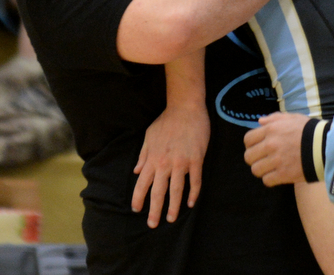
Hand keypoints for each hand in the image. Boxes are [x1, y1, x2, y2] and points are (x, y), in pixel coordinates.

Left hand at [132, 100, 209, 227]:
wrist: (186, 108)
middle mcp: (165, 164)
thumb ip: (143, 155)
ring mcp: (181, 162)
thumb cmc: (166, 120)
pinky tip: (191, 202)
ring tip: (171, 219)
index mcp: (152, 158)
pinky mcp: (196, 159)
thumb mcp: (149, 136)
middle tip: (153, 224)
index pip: (142, 184)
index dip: (139, 199)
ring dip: (173, 207)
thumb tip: (137, 172)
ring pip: (177, 190)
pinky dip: (193, 193)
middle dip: (155, 210)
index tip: (137, 210)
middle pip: (158, 192)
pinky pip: (195, 181)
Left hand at [243, 112, 310, 186]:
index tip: (257, 147)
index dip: (251, 144)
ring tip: (270, 167)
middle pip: (249, 156)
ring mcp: (276, 161)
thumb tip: (260, 122)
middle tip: (263, 158)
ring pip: (256, 170)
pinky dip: (270, 179)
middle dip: (254, 158)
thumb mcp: (292, 118)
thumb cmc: (309, 130)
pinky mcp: (283, 174)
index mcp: (271, 130)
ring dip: (262, 169)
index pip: (248, 139)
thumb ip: (274, 118)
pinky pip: (267, 180)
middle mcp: (270, 145)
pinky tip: (277, 174)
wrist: (325, 146)